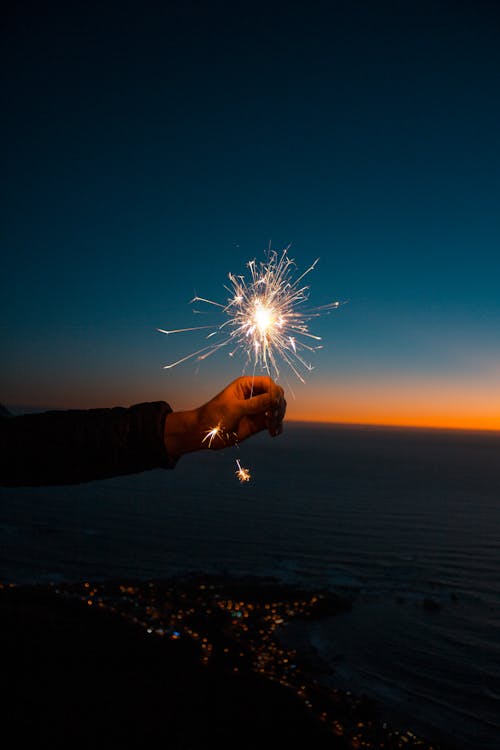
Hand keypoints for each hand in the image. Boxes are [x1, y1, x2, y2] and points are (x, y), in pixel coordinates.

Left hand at [164, 376, 285, 458]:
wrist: (203, 433)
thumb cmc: (214, 415)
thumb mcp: (234, 408)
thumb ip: (255, 403)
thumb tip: (275, 398)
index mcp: (246, 385)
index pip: (268, 383)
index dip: (274, 392)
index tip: (274, 403)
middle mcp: (253, 395)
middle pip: (275, 395)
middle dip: (278, 405)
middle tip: (272, 416)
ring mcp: (256, 409)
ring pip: (276, 409)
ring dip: (278, 417)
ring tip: (272, 427)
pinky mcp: (257, 423)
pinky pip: (273, 422)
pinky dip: (277, 426)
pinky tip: (274, 433)